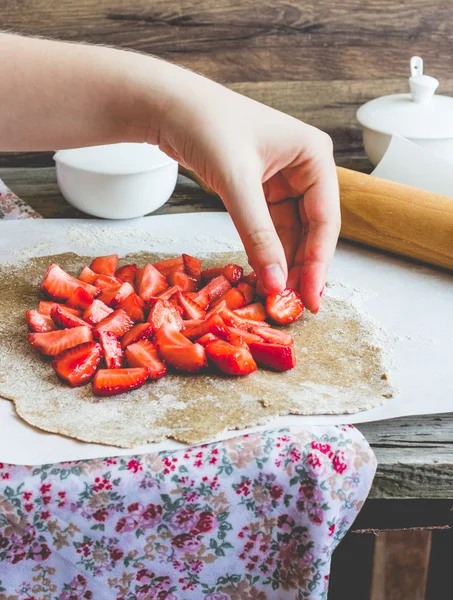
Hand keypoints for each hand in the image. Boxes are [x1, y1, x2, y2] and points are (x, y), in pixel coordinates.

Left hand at [157, 77, 339, 312]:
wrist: (166, 105)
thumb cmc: (206, 126)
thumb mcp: (237, 183)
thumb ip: (259, 235)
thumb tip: (277, 283)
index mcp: (315, 155)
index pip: (325, 220)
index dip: (319, 263)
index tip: (311, 299)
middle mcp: (305, 168)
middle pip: (311, 230)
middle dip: (301, 268)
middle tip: (294, 308)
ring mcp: (282, 180)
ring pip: (289, 233)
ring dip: (282, 264)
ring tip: (277, 298)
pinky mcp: (259, 190)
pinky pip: (268, 228)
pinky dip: (265, 252)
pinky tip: (263, 276)